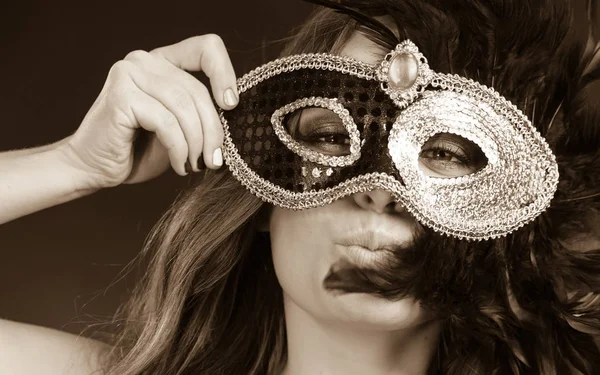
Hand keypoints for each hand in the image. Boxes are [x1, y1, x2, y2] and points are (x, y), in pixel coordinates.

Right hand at [60, 34, 237, 188]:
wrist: (94, 168)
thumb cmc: (137, 150)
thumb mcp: (179, 128)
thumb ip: (199, 113)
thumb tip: (233, 115)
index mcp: (162, 62)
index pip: (205, 48)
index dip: (225, 74)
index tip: (231, 106)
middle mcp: (144, 61)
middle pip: (198, 90)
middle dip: (212, 131)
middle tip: (214, 159)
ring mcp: (129, 74)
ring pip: (184, 107)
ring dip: (196, 143)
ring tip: (195, 164)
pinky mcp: (121, 96)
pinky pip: (167, 123)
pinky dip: (179, 149)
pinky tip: (179, 165)